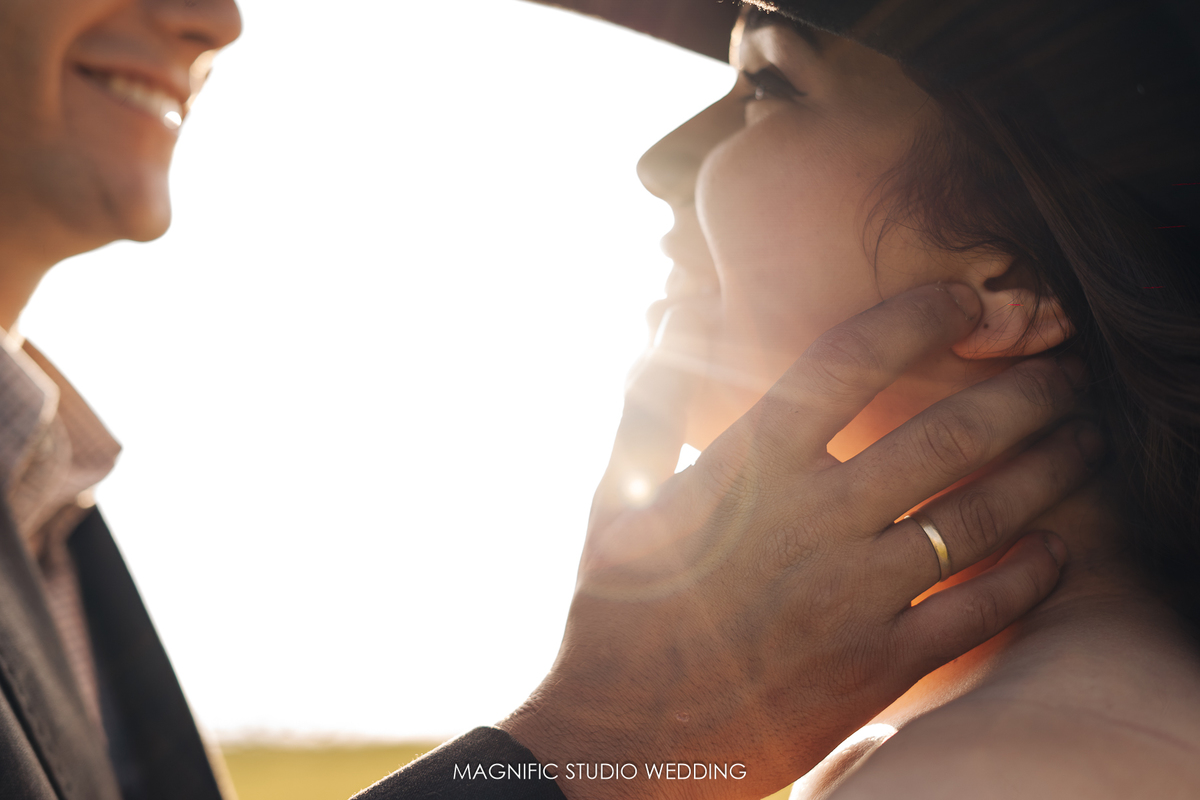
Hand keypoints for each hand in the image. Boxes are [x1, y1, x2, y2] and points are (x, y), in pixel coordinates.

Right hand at [499, 284, 1098, 799]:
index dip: (918, 316)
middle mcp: (813, 521)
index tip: (963, 300)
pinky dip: (1030, 575)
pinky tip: (1056, 548)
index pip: (850, 362)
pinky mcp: (878, 667)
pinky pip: (979, 612)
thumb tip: (669, 316)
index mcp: (748, 469)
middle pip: (948, 436)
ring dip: (1049, 469)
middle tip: (1063, 370)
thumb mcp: (611, 502)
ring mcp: (853, 597)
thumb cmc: (615, 614)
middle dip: (1022, 392)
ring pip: (981, 516)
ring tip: (1085, 438)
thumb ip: (649, 407)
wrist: (625, 740)